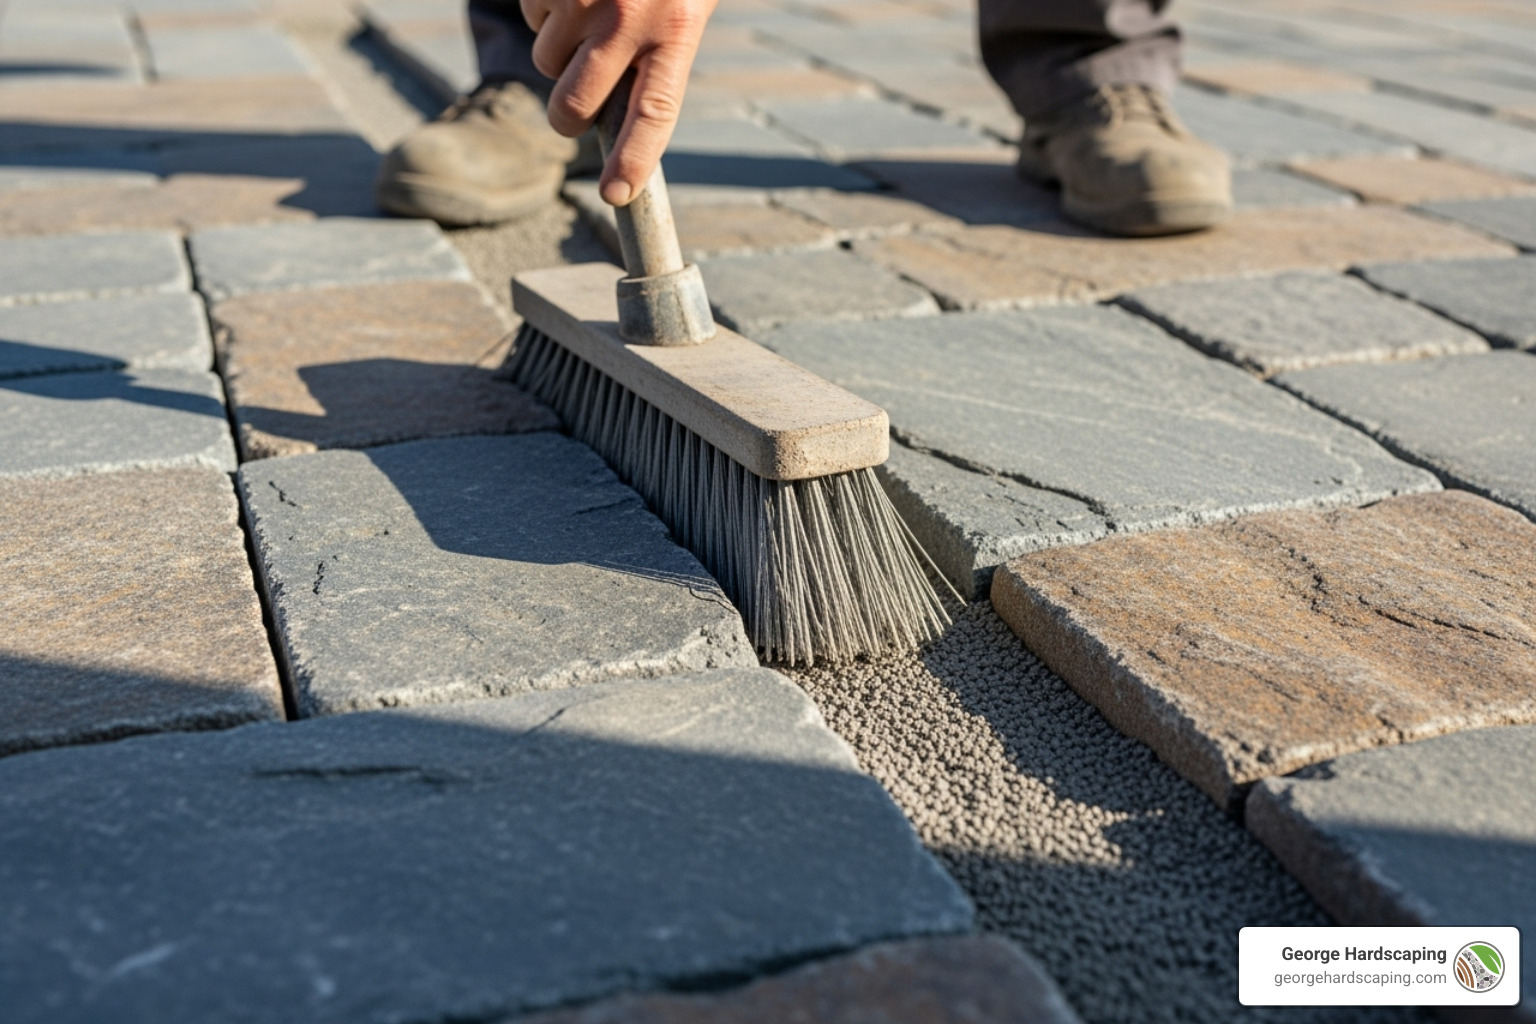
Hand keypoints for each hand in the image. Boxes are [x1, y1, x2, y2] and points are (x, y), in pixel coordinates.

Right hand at [521, 0, 716, 205]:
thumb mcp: (688, 6)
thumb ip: (661, 55)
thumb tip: (625, 114)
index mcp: (678, 28)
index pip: (653, 114)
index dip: (632, 160)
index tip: (616, 196)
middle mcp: (628, 18)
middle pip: (576, 104)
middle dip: (567, 118)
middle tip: (575, 111)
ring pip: (547, 62)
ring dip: (560, 53)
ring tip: (591, 18)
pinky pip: (533, 19)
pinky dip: (546, 12)